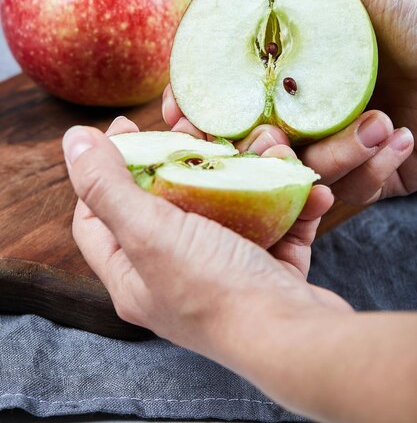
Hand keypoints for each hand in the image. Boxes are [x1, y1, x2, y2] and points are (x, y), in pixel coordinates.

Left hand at [64, 117, 346, 352]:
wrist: (296, 339)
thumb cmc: (215, 290)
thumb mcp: (149, 234)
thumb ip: (107, 187)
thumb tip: (73, 140)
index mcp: (133, 273)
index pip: (97, 215)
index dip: (104, 168)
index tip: (128, 127)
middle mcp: (173, 274)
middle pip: (170, 199)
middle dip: (189, 156)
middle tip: (206, 127)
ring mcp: (222, 271)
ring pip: (230, 204)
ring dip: (253, 170)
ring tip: (273, 148)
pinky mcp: (266, 270)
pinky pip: (276, 224)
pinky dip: (291, 203)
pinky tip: (310, 190)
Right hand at [164, 0, 415, 204]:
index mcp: (285, 66)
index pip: (221, 87)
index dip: (194, 101)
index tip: (180, 111)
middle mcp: (297, 109)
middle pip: (247, 143)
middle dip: (250, 149)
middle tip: (270, 140)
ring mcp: (327, 148)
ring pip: (297, 175)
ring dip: (334, 156)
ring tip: (377, 125)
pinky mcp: (357, 181)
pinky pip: (342, 197)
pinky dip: (369, 171)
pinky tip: (399, 138)